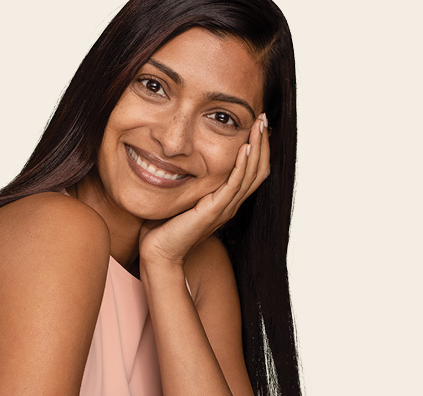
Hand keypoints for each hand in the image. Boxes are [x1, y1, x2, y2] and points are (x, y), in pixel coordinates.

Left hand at [139, 113, 270, 266]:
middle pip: (259, 170)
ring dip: (258, 148)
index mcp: (226, 200)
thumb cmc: (164, 225)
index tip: (257, 124)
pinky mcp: (214, 211)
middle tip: (264, 118)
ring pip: (251, 175)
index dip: (258, 147)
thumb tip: (182, 156)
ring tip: (260, 125)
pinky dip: (242, 165)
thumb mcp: (182, 195)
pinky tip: (245, 147)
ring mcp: (225, 209)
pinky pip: (234, 185)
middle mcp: (230, 204)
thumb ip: (190, 179)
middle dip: (263, 142)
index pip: (251, 170)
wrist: (158, 251)